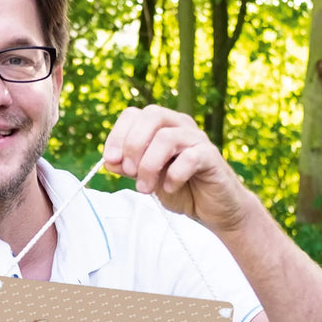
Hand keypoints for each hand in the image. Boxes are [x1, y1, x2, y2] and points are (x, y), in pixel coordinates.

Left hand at [102, 104, 255, 233]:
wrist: (212, 208)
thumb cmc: (180, 188)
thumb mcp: (146, 178)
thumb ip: (128, 167)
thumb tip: (109, 160)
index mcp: (162, 126)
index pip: (134, 114)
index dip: (118, 135)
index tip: (111, 160)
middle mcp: (180, 126)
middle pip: (152, 116)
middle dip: (133, 145)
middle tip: (129, 172)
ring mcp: (197, 139)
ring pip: (167, 138)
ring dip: (149, 165)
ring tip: (145, 187)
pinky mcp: (211, 157)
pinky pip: (189, 158)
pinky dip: (174, 175)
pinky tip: (170, 188)